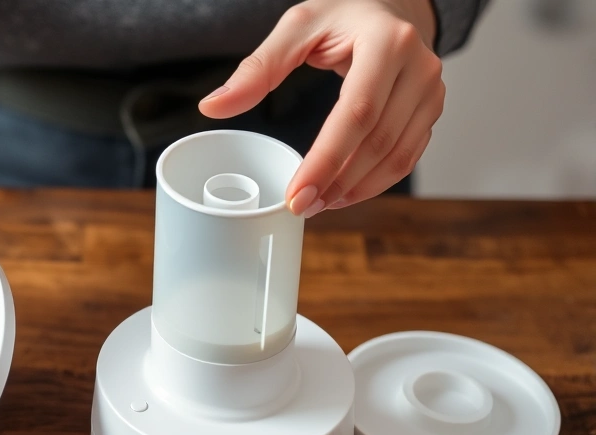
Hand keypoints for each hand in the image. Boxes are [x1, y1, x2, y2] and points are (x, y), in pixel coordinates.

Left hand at [199, 0, 442, 215]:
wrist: (389, 8)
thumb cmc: (341, 17)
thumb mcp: (296, 28)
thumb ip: (256, 69)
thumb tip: (212, 107)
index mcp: (387, 42)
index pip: (357, 113)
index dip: (326, 160)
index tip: (296, 194)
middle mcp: (418, 67)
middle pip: (378, 141)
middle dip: (337, 181)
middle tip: (301, 206)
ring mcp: (431, 91)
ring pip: (397, 156)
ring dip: (357, 189)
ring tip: (319, 203)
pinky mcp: (431, 110)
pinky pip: (407, 157)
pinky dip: (375, 182)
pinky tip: (344, 192)